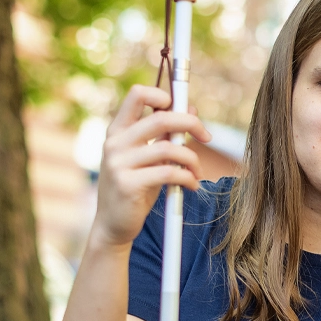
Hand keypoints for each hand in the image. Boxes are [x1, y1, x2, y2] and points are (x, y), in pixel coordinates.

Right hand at [91, 85, 210, 248]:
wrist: (112, 226)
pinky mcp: (127, 184)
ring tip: (197, 171)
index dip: (164, 95)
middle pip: (161, 118)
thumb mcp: (149, 158)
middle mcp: (114, 143)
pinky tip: (192, 185)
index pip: (137, 94)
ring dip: (191, 159)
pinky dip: (187, 177)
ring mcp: (118, 163)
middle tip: (208, 137)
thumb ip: (166, 134)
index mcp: (117, 130)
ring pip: (168, 148)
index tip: (184, 110)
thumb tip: (191, 108)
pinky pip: (168, 173)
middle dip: (191, 124)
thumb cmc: (135, 188)